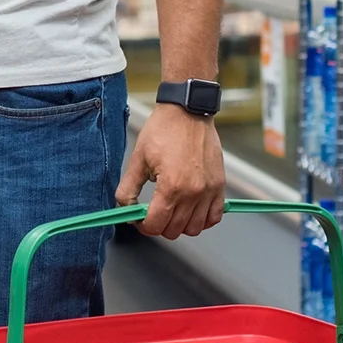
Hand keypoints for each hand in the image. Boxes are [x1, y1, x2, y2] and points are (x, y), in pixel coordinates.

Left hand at [117, 103, 227, 238]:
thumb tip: (124, 209)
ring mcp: (209, 190)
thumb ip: (128, 188)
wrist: (187, 111)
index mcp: (171, 187)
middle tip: (153, 213)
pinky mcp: (219, 185)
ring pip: (194, 228)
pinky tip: (191, 210)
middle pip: (174, 230)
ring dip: (180, 225)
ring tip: (172, 211)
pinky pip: (214, 217)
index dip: (143, 226)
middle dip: (160, 226)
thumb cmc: (163, 130)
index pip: (156, 225)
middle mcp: (193, 192)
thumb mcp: (138, 159)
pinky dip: (203, 220)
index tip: (139, 219)